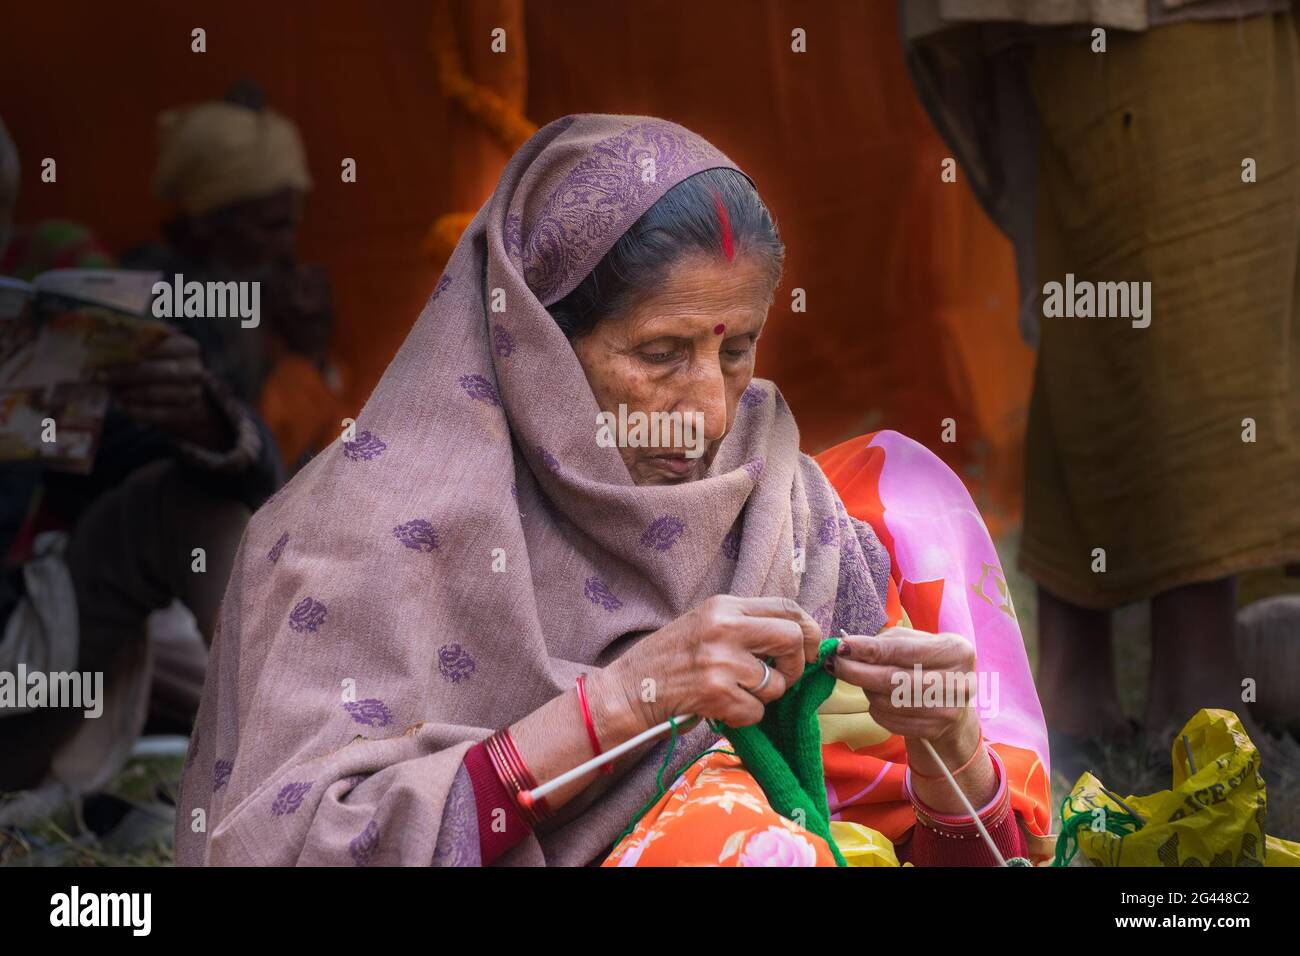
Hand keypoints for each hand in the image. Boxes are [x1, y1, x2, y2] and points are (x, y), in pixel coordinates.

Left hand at [97, 332, 228, 447]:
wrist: (185, 391)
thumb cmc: (162, 365)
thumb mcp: (154, 348)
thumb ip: (134, 342)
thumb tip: (101, 338)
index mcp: (187, 347)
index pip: (155, 346)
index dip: (127, 349)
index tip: (102, 352)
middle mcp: (194, 370)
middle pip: (154, 371)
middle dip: (123, 374)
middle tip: (99, 375)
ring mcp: (192, 393)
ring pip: (154, 393)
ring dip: (127, 393)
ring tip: (110, 391)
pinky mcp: (186, 414)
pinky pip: (157, 414)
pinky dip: (136, 411)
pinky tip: (122, 406)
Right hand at [589, 595, 822, 735]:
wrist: (627, 690)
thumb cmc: (668, 659)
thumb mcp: (704, 624)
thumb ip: (744, 625)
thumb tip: (797, 637)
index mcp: (723, 606)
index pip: (787, 607)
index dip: (809, 629)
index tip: (810, 648)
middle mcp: (724, 628)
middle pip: (792, 639)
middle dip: (797, 664)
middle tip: (782, 677)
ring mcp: (720, 661)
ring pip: (777, 683)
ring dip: (765, 697)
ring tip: (737, 693)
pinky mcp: (715, 693)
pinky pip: (756, 711)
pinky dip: (745, 717)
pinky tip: (722, 708)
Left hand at [828, 626, 978, 747]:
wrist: (953, 701)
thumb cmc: (928, 663)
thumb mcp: (917, 643)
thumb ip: (886, 642)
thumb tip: (848, 648)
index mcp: (956, 651)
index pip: (904, 651)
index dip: (870, 650)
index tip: (843, 647)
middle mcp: (958, 682)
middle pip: (894, 680)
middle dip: (857, 672)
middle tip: (835, 664)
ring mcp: (947, 710)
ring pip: (888, 702)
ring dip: (867, 690)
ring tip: (866, 680)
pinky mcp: (934, 731)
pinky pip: (889, 721)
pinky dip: (876, 709)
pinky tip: (879, 699)